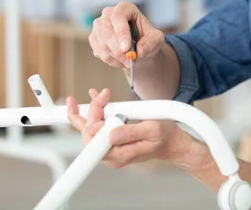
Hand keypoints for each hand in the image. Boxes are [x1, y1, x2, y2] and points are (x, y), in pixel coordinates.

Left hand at [66, 88, 188, 168]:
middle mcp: (112, 155)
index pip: (95, 140)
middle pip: (90, 134)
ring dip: (87, 113)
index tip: (102, 103)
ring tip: (79, 99)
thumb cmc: (165, 137)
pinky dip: (94, 115)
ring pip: (90, 132)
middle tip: (101, 95)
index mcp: (120, 154)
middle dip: (92, 111)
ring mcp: (111, 149)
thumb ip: (131, 133)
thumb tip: (111, 134)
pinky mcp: (112, 142)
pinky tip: (94, 102)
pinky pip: (97, 129)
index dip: (94, 120)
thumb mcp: (153, 130)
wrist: (171, 143)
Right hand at [89, 2, 164, 67]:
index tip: (126, 48)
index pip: (118, 16)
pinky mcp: (94, 37)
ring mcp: (99, 25)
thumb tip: (139, 51)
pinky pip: (99, 51)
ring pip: (102, 43)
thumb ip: (151, 43)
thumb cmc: (148, 39)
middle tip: (130, 61)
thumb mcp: (157, 40)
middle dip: (118, 50)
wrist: (139, 47)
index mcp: (126, 8)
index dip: (121, 32)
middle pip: (107, 31)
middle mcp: (109, 13)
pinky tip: (121, 60)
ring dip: (116, 57)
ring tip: (129, 60)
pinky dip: (111, 60)